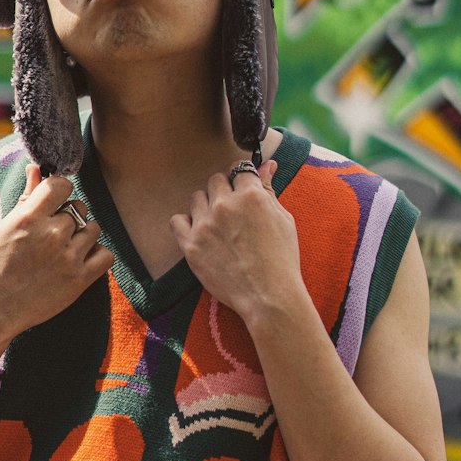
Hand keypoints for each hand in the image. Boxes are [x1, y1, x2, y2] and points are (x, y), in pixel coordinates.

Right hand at [0, 165, 112, 343]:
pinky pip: (106, 254)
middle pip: (79, 207)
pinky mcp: (80, 279)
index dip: (60, 191)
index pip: (61, 185)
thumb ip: (27, 197)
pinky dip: (97, 255)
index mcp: (29, 218)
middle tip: (53, 234)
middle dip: (69, 217)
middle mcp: (51, 234)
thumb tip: (36, 168)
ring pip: (94, 228)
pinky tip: (80, 260)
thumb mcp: (5, 227)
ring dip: (83, 235)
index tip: (54, 203)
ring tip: (65, 249)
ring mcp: (67, 257)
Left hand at [169, 160, 304, 319]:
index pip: (239, 169)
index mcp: (251, 195)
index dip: (242, 180)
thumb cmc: (281, 259)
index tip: (242, 189)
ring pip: (196, 198)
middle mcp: (225, 206)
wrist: (268, 296)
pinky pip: (177, 220)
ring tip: (219, 227)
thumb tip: (266, 165)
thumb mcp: (283, 219)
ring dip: (206, 207)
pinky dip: (186, 224)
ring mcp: (205, 225)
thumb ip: (269, 190)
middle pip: (215, 181)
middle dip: (224, 192)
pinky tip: (200, 234)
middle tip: (233, 213)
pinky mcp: (191, 246)